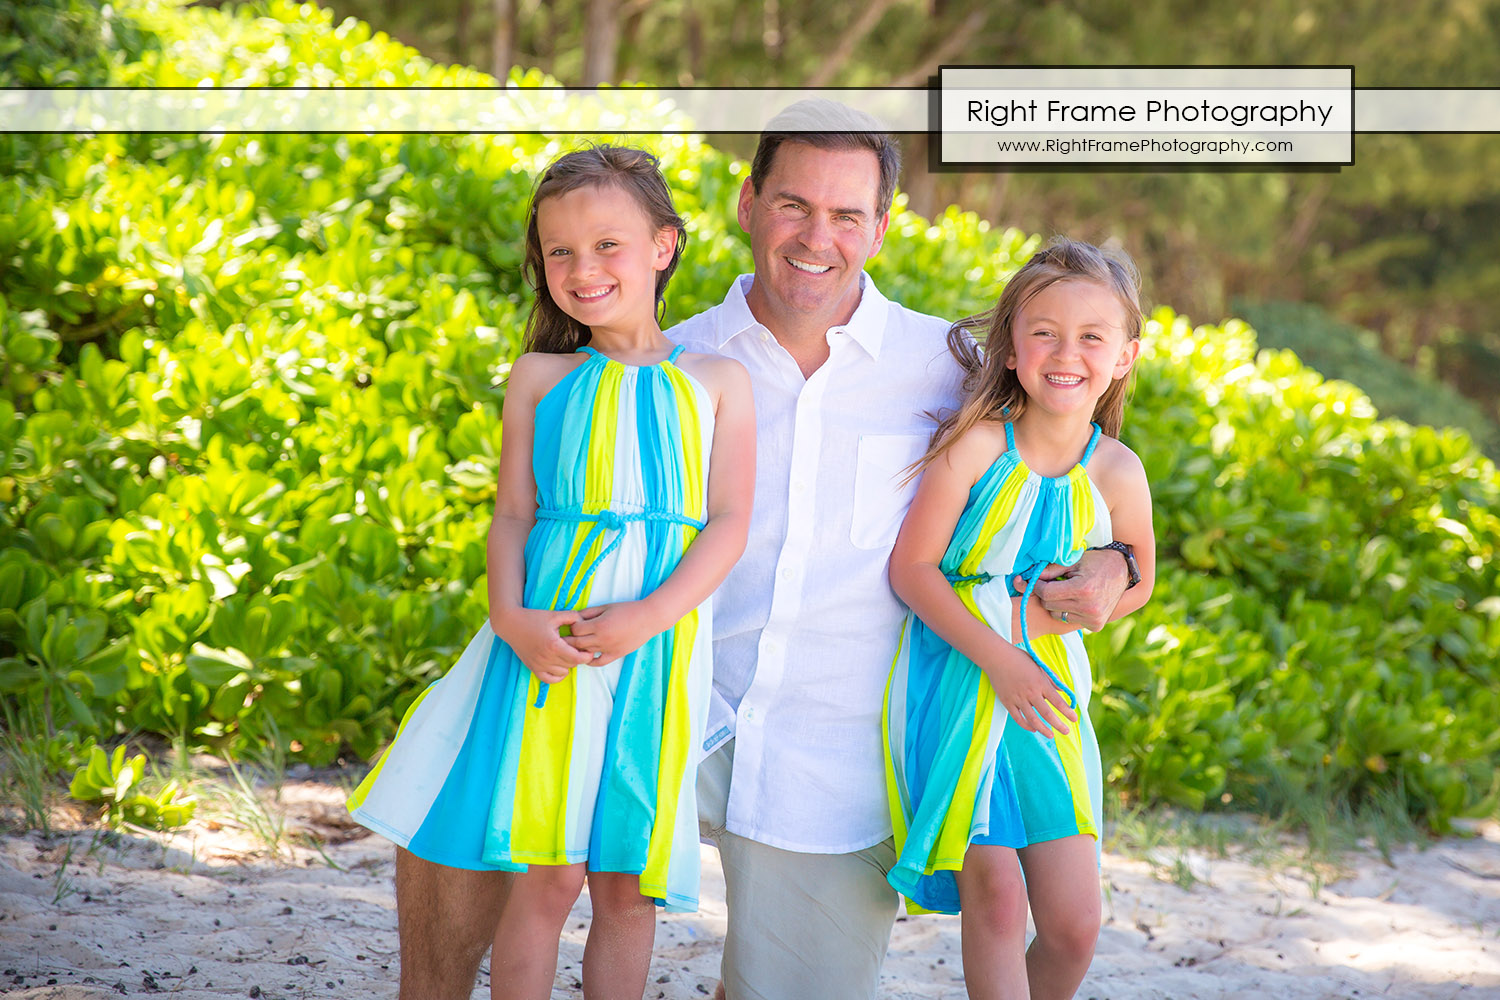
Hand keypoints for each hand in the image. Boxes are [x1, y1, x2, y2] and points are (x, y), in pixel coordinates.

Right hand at [492, 607, 592, 683]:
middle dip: (578, 657)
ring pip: (563, 672)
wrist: (511, 624)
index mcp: (554, 645)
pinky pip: (549, 680)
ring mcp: (539, 665)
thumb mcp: (555, 615)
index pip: (577, 658)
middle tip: (578, 649)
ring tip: (567, 654)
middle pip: (572, 665)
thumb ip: (573, 617)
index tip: (588, 649)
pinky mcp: (533, 668)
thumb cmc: (533, 618)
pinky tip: (559, 665)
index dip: (586, 655)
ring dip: (568, 665)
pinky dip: (557, 675)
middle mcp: (546, 658)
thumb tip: (585, 622)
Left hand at [563, 601, 662, 665]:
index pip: (576, 630)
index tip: (573, 624)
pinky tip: (587, 656)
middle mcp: (602, 639)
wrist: (648, 618)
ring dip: (579, 649)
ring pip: (586, 653)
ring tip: (576, 644)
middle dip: (570, 639)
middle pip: (577, 643)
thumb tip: (575, 617)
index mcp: (599, 625)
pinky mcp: (616, 654)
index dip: (572, 626)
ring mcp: (609, 648)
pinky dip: (590, 661)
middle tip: (567, 637)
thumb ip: (589, 612)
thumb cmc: (628, 609)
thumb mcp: (606, 607)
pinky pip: (598, 663)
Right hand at [981, 644, 1077, 738]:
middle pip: (1047, 714)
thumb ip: (1052, 679)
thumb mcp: (1039, 665)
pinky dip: (1027, 725)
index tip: (1075, 718)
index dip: (1068, 712)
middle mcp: (1030, 692)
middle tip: (1066, 732)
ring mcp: (1018, 698)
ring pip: (1033, 719)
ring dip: (1043, 729)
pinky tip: (1034, 728)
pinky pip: (1018, 718)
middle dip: (1059, 725)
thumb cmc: (1019, 659)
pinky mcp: (1007, 702)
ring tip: (1051, 735)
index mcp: (1040, 682)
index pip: (1058, 701)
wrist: (996, 657)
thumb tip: (1063, 691)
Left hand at [1014, 548, 1128, 631]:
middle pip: (1049, 605)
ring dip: (1056, 604)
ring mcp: (1094, 619)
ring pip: (1057, 615)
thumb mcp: (1074, 561)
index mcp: (1083, 590)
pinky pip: (1069, 620)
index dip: (1036, 586)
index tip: (1035, 580)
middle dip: (1046, 594)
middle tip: (1052, 584)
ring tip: (1066, 592)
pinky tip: (1076, 601)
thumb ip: (1051, 570)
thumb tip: (1029, 576)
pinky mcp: (1096, 625)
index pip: (1046, 593)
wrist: (1123, 571)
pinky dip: (1068, 611)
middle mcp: (1089, 607)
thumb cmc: (1096, 562)